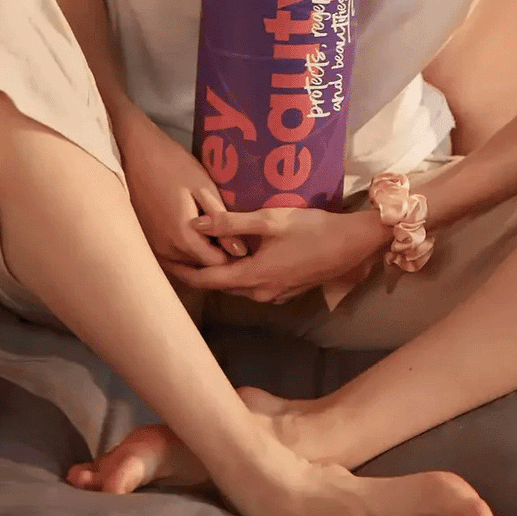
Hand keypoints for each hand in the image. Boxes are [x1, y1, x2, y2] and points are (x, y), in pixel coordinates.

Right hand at [114, 108, 247, 268]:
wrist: (137, 153)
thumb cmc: (173, 165)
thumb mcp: (203, 188)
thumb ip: (221, 220)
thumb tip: (240, 250)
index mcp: (182, 237)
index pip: (215, 263)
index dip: (232, 254)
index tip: (243, 240)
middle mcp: (165, 250)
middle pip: (199, 267)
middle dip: (217, 257)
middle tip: (231, 236)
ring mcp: (152, 247)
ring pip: (184, 265)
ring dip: (200, 256)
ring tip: (215, 233)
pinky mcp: (146, 241)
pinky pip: (170, 258)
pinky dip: (184, 252)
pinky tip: (194, 233)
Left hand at [163, 203, 385, 303]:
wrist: (352, 244)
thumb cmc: (311, 229)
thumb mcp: (269, 220)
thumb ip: (230, 223)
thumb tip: (194, 224)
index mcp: (252, 277)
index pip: (206, 280)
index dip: (183, 271)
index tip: (164, 261)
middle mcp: (260, 293)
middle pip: (221, 284)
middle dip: (199, 270)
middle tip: (179, 251)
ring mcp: (276, 294)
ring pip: (239, 284)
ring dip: (222, 270)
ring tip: (204, 250)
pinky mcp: (288, 289)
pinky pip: (256, 283)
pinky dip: (242, 271)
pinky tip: (241, 254)